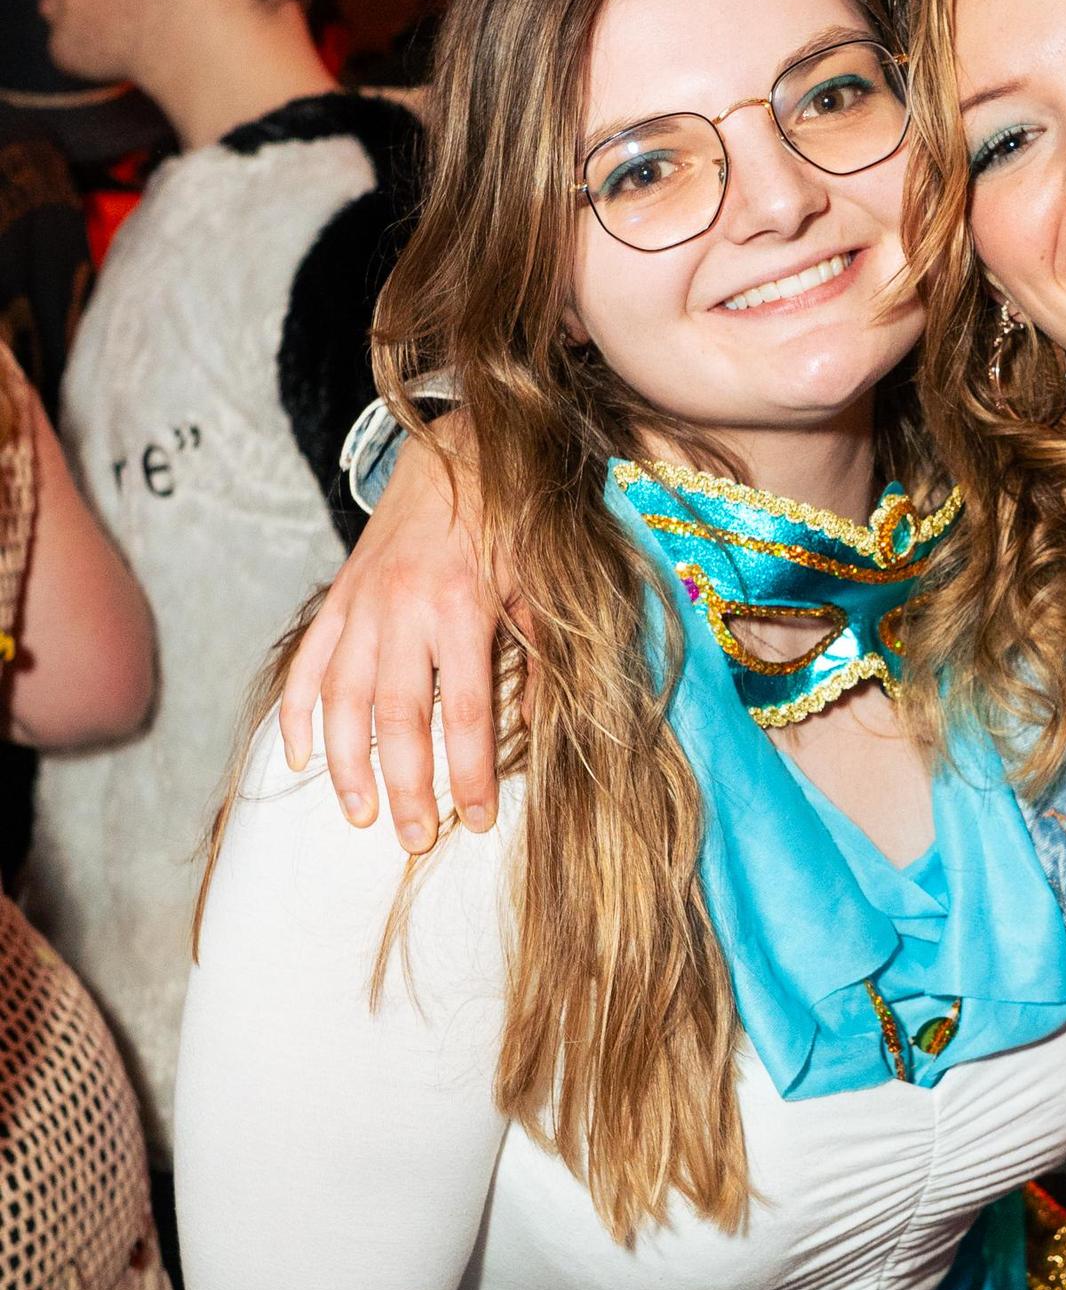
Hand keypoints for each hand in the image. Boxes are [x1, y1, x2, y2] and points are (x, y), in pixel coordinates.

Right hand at [280, 422, 502, 847]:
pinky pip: (306, 662)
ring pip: (341, 699)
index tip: (477, 821)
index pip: (466, 713)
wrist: (458, 450)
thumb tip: (533, 728)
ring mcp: (361, 604)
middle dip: (406, 787)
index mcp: (461, 608)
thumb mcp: (545, 585)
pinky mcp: (337, 597)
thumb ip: (543, 656)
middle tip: (414, 839)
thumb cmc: (514, 522)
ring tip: (359, 815)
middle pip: (398, 718)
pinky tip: (296, 757)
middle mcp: (403, 610)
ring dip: (347, 764)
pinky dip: (296, 712)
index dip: (471, 774)